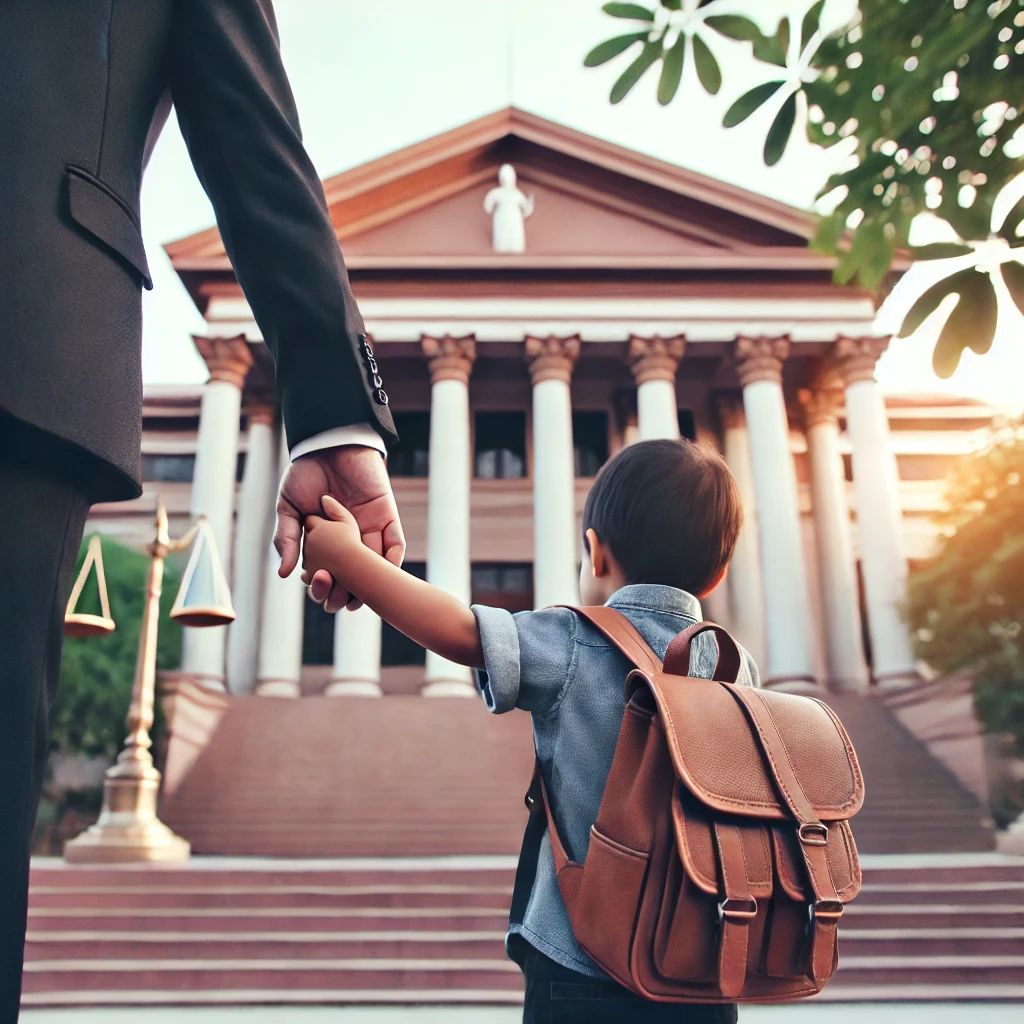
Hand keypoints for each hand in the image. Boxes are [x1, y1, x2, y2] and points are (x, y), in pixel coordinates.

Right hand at [274, 445, 404, 611]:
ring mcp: (370, 529)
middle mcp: (350, 541)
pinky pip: (395, 542)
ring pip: (377, 565)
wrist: (326, 445)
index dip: (324, 586)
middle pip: (355, 577)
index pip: (329, 575)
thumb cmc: (305, 474)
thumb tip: (283, 574)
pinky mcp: (386, 516)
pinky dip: (393, 558)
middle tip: (340, 597)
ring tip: (364, 591)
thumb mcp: (288, 508)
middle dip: (348, 592)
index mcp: (326, 543)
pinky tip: (386, 569)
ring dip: (373, 581)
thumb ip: (286, 539)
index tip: (316, 584)